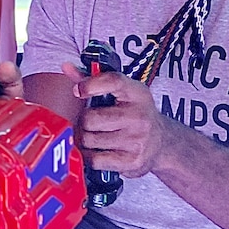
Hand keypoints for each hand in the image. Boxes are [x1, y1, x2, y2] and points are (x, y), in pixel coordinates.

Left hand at [65, 62, 165, 177]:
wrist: (161, 142)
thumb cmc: (136, 113)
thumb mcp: (122, 92)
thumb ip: (93, 79)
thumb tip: (66, 67)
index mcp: (136, 93)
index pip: (112, 81)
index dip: (90, 84)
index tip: (78, 91)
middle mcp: (139, 116)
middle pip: (90, 118)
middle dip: (84, 121)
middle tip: (89, 121)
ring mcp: (136, 140)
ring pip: (89, 140)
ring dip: (85, 139)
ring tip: (94, 135)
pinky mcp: (132, 161)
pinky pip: (95, 160)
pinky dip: (91, 156)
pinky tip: (99, 150)